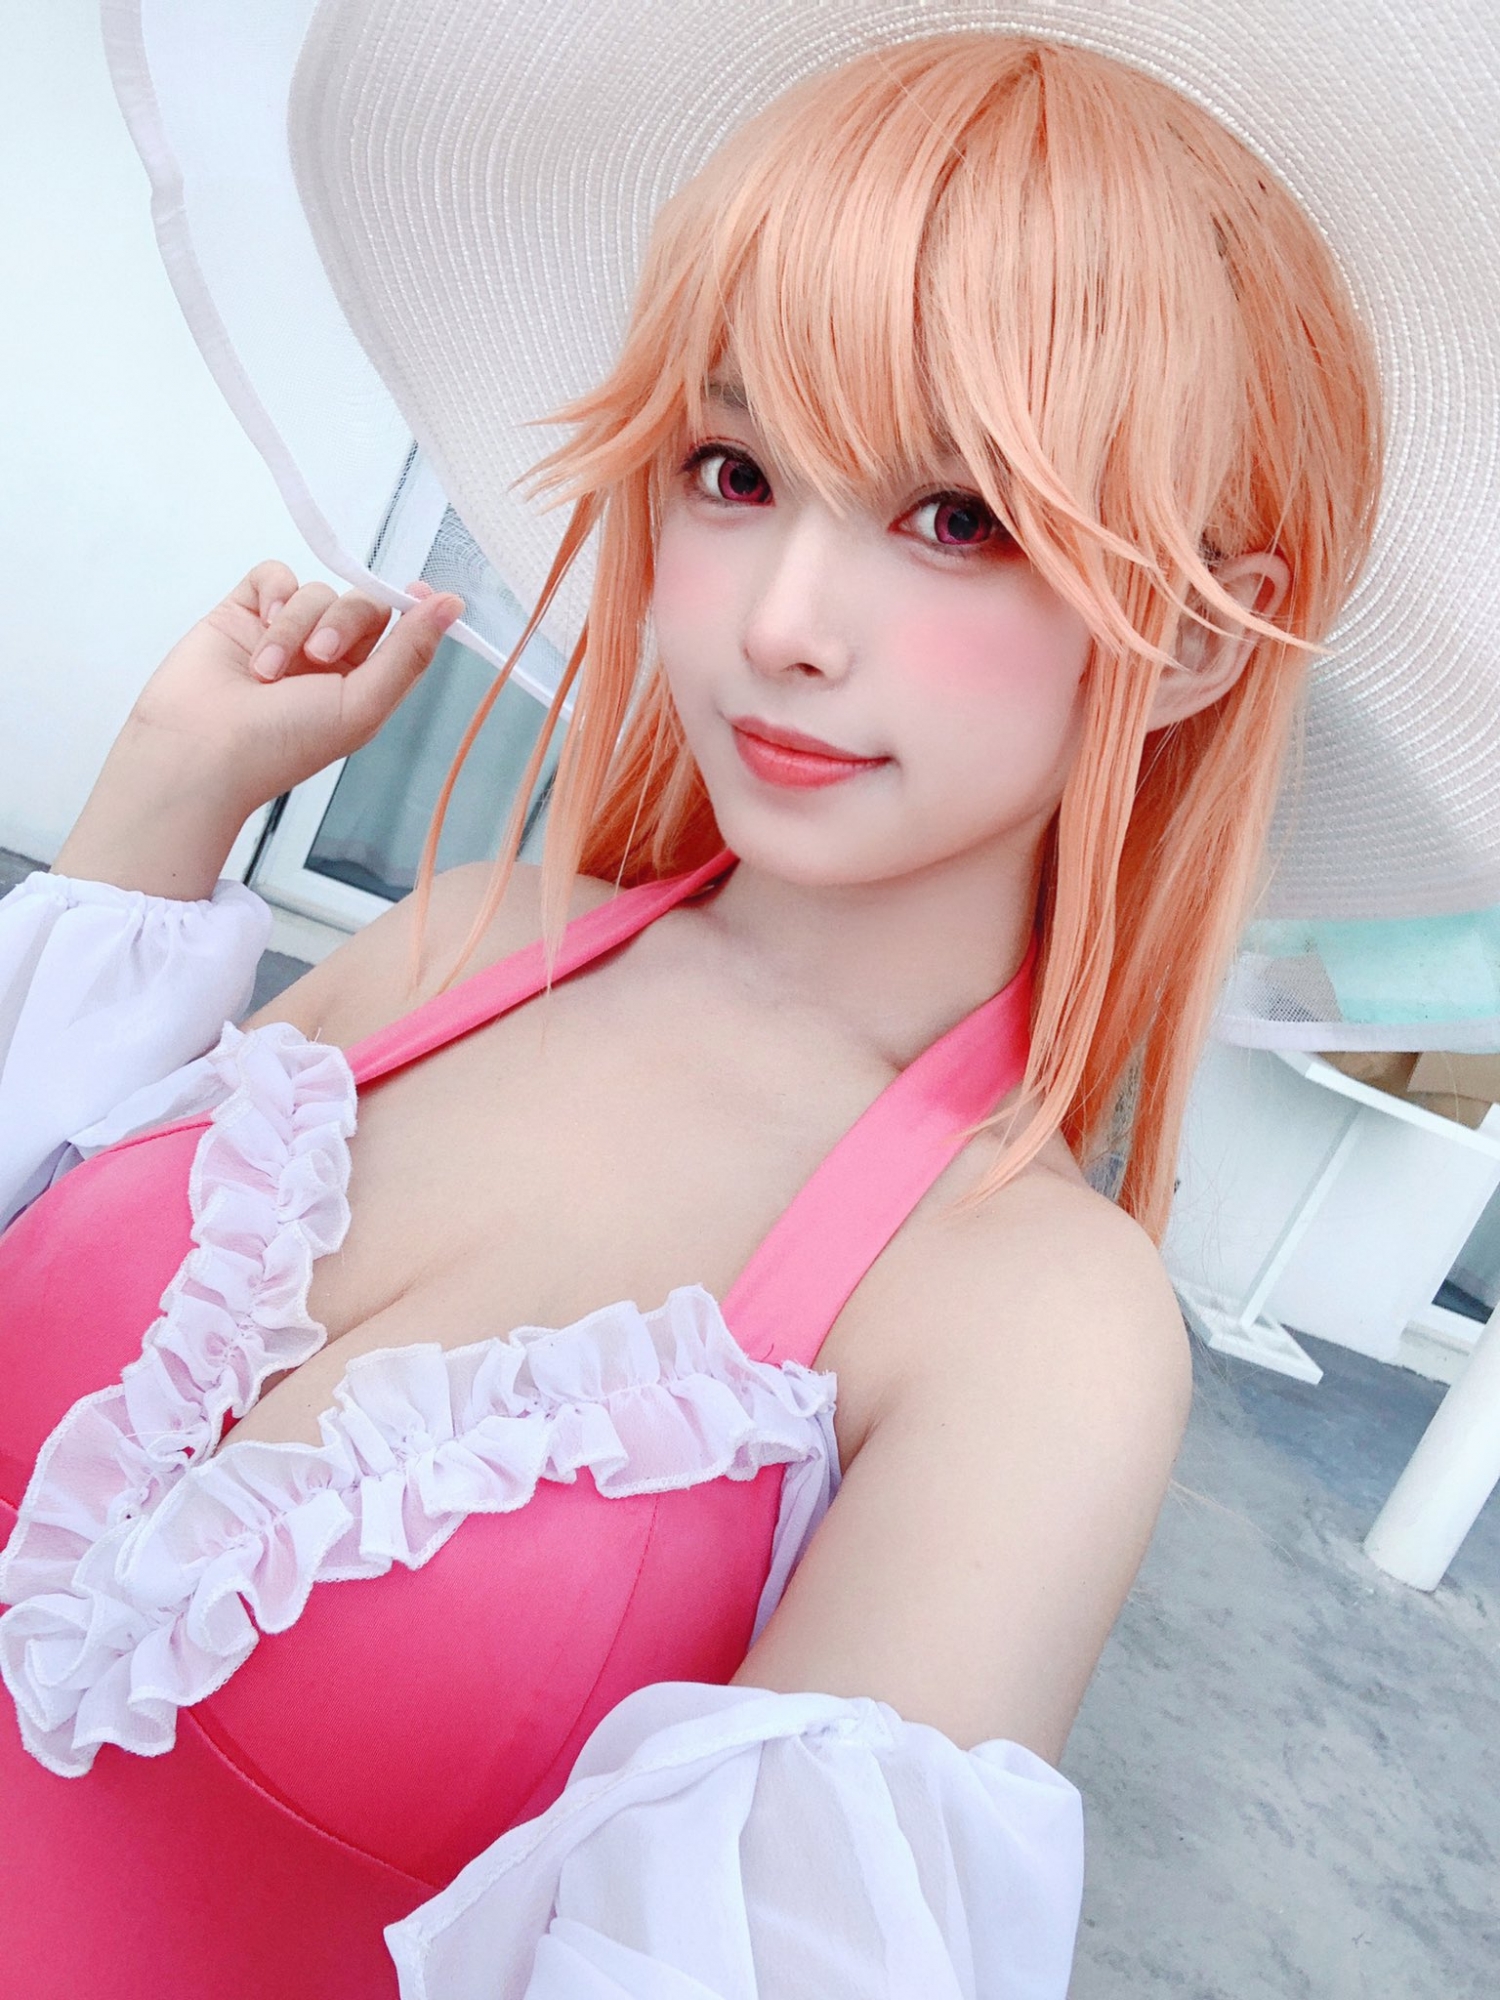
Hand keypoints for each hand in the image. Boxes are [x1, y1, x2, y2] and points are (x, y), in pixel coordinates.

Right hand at [125, 559, 465, 815]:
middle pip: (360, 604)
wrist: (199, 749)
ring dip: (296, 626)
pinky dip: (274, 593)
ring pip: (315, 590)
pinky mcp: (243, 612)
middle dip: (344, 622)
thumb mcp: (362, 705)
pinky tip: (261, 623)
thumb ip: (408, 653)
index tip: (422, 594)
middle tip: (320, 657)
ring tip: (268, 673)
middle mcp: (324, 658)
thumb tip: (452, 606)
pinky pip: (274, 574)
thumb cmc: (280, 744)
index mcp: (360, 685)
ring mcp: (283, 633)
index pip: (398, 633)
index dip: (412, 611)